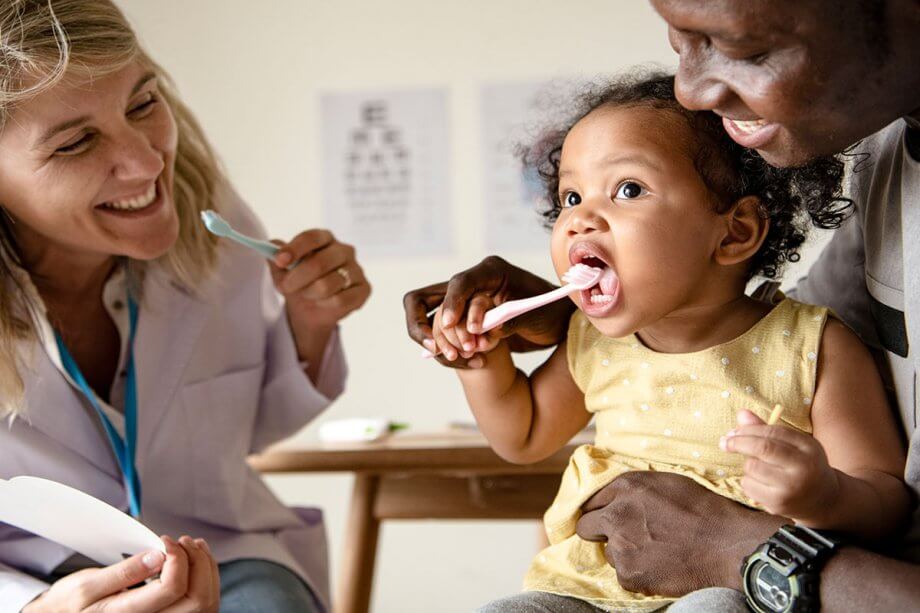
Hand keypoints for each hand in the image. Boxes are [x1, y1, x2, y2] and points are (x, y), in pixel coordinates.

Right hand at [24, 535, 218, 612]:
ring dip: (206, 568)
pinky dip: (205, 577)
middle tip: (183, 540)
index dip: (176, 557)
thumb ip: (124, 572)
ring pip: (206, 603)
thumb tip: (158, 556)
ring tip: (191, 546)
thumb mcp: (86, 585)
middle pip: (199, 600)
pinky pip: (202, 604)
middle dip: (199, 562)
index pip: (171, 589)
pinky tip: (194, 560)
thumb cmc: (72, 603)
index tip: (164, 541)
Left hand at [271, 229, 370, 358]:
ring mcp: (357, 269)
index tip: (280, 260)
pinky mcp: (364, 289)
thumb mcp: (282, 271)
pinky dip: (325, 304)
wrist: (312, 308)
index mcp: (325, 238)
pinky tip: (322, 303)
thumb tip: (271, 247)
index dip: (295, 248)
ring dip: (309, 293)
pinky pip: (341, 300)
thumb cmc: (298, 282)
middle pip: (319, 262)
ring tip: (306, 295)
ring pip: (328, 285)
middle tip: (284, 287)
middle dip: (297, 278)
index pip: (312, 237)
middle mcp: (345, 250)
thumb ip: (276, 258)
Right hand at [402, 256, 573, 367]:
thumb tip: (485, 334)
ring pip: (429, 321)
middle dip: (427, 326)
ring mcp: (463, 304)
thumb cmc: (550, 312)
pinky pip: (443, 338)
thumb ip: (509, 322)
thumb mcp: (535, 316)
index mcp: (490, 272)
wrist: (556, 324)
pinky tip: (476, 362)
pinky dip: (452, 352)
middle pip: (424, 299)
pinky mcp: (462, 322)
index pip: (459, 283)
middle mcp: (471, 285)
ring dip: (442, 343)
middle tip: (442, 350)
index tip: (448, 325)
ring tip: (467, 357)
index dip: (451, 303)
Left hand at [575, 471, 784, 595]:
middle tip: (624, 536)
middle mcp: (616, 514)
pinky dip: (637, 573)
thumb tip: (615, 497)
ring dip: (624, 553)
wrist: (727, 545)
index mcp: (625, 487)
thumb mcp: (665, 483)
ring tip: (655, 550)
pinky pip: (624, 574)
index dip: (600, 509)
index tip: (605, 517)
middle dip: (600, 531)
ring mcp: (621, 547)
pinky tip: (660, 565)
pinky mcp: (629, 574)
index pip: (591, 500)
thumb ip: (633, 490)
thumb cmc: (703, 510)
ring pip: (609, 552)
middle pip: (586, 526)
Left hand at [721, 409, 839, 523]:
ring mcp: (791, 487)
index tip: (732, 432)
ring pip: (752, 467)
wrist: (823, 500)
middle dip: (738, 442)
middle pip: (763, 448)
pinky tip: (762, 484)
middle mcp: (803, 467)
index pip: (774, 431)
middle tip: (724, 442)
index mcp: (808, 447)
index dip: (749, 429)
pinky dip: (748, 482)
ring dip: (748, 465)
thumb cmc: (801, 465)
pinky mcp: (779, 504)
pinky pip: (749, 486)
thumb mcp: (792, 445)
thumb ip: (767, 429)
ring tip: (759, 469)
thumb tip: (741, 413)